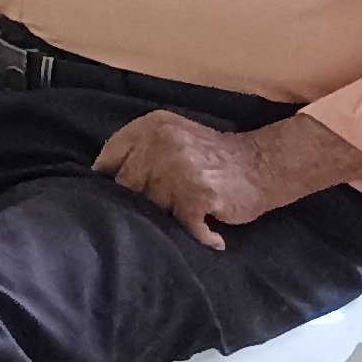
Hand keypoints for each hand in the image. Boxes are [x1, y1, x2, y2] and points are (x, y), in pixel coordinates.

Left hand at [94, 110, 361, 251]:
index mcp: (152, 127)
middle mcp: (161, 143)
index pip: (110, 158)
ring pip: (151, 208)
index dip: (110, 181)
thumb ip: (138, 150)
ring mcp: (178, 169)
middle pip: (126, 187)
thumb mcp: (172, 137)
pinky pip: (182, 225)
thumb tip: (96, 181)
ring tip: (187, 216)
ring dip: (167, 218)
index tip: (116, 197)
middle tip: (162, 209)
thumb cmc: (212, 157)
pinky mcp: (196, 195)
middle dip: (139, 202)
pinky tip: (210, 235)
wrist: (265, 165)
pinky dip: (199, 234)